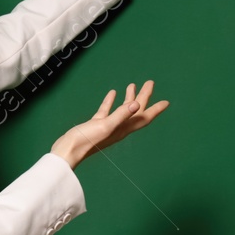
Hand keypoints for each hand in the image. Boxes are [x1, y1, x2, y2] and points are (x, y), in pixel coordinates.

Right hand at [51, 80, 169, 169]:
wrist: (68, 151)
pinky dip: (111, 102)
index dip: (156, 109)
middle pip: (136, 110)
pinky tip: (112, 93)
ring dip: (129, 97)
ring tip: (132, 85)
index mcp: (124, 128)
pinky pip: (107, 111)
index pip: (144, 117)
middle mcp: (119, 128)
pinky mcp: (96, 124)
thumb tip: (137, 104)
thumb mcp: (105, 125)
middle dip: (144, 96)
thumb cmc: (87, 140)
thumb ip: (121, 114)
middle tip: (150, 82)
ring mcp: (108, 126)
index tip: (166, 102)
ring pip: (123, 109)